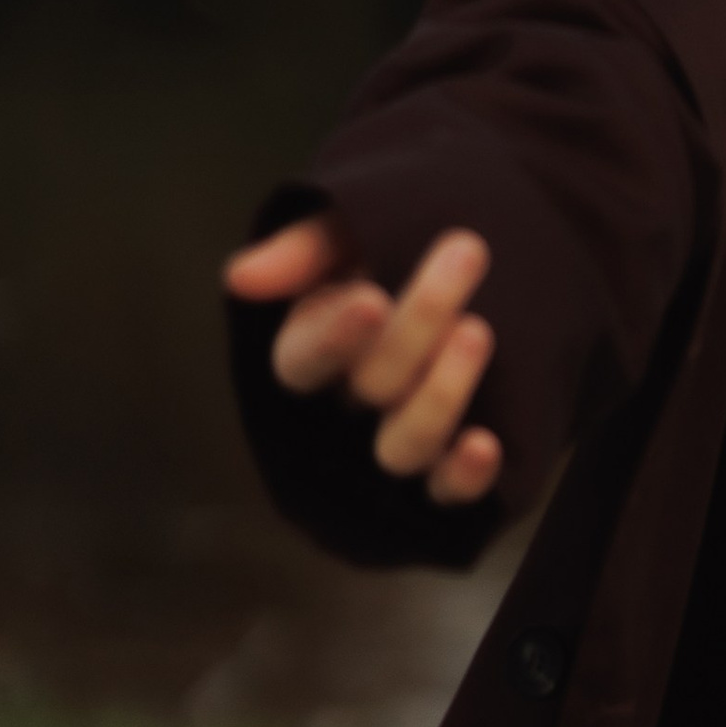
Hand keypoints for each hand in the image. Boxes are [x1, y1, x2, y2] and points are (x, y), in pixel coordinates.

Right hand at [222, 217, 504, 507]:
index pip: (302, 360)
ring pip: (402, 447)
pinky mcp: (448, 473)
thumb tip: (240, 277)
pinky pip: (449, 494)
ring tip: (477, 331)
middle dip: (419, 321)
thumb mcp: (350, 231)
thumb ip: (305, 248)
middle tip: (468, 250)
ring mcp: (397, 443)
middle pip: (370, 387)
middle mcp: (348, 409)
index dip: (333, 338)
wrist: (474, 261)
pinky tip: (485, 444)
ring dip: (440, 395)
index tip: (372, 300)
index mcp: (313, 349)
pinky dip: (465, 477)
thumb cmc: (395, 246)